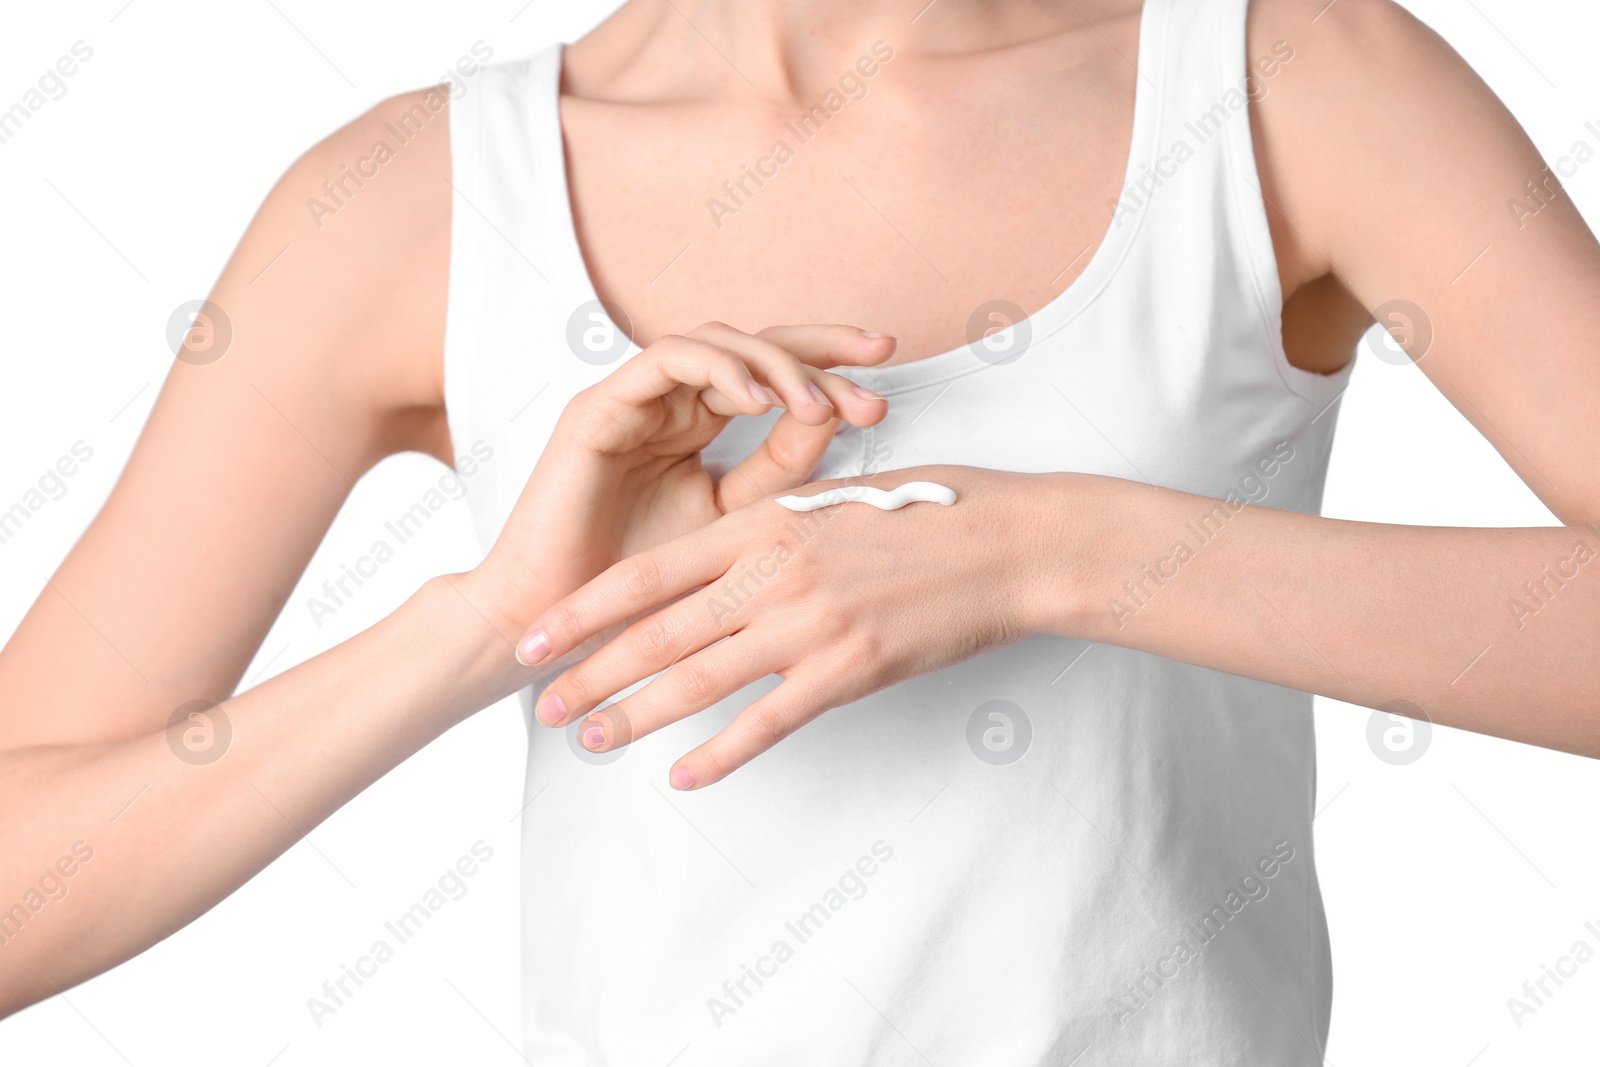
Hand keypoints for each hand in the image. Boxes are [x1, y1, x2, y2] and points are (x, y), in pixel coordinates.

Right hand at [458, 322, 894, 648]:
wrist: (564, 631)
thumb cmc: (640, 592)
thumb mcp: (735, 523)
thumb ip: (779, 472)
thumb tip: (840, 422)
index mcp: (699, 427)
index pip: (774, 378)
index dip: (830, 372)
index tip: (885, 388)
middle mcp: (670, 405)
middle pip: (753, 345)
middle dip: (820, 347)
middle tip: (878, 358)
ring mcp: (634, 402)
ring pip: (717, 342)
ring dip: (776, 363)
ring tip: (818, 402)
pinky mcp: (599, 409)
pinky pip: (665, 360)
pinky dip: (719, 369)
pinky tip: (761, 399)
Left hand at [511, 465, 1051, 787]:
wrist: (1009, 545)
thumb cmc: (928, 512)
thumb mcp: (835, 500)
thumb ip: (771, 529)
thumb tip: (720, 561)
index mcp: (766, 523)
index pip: (650, 572)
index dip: (585, 609)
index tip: (538, 635)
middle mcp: (775, 574)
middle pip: (658, 632)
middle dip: (590, 672)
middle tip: (541, 705)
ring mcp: (810, 625)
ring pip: (700, 679)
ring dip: (637, 714)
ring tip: (590, 740)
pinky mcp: (848, 671)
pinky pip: (769, 721)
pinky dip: (722, 751)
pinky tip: (684, 774)